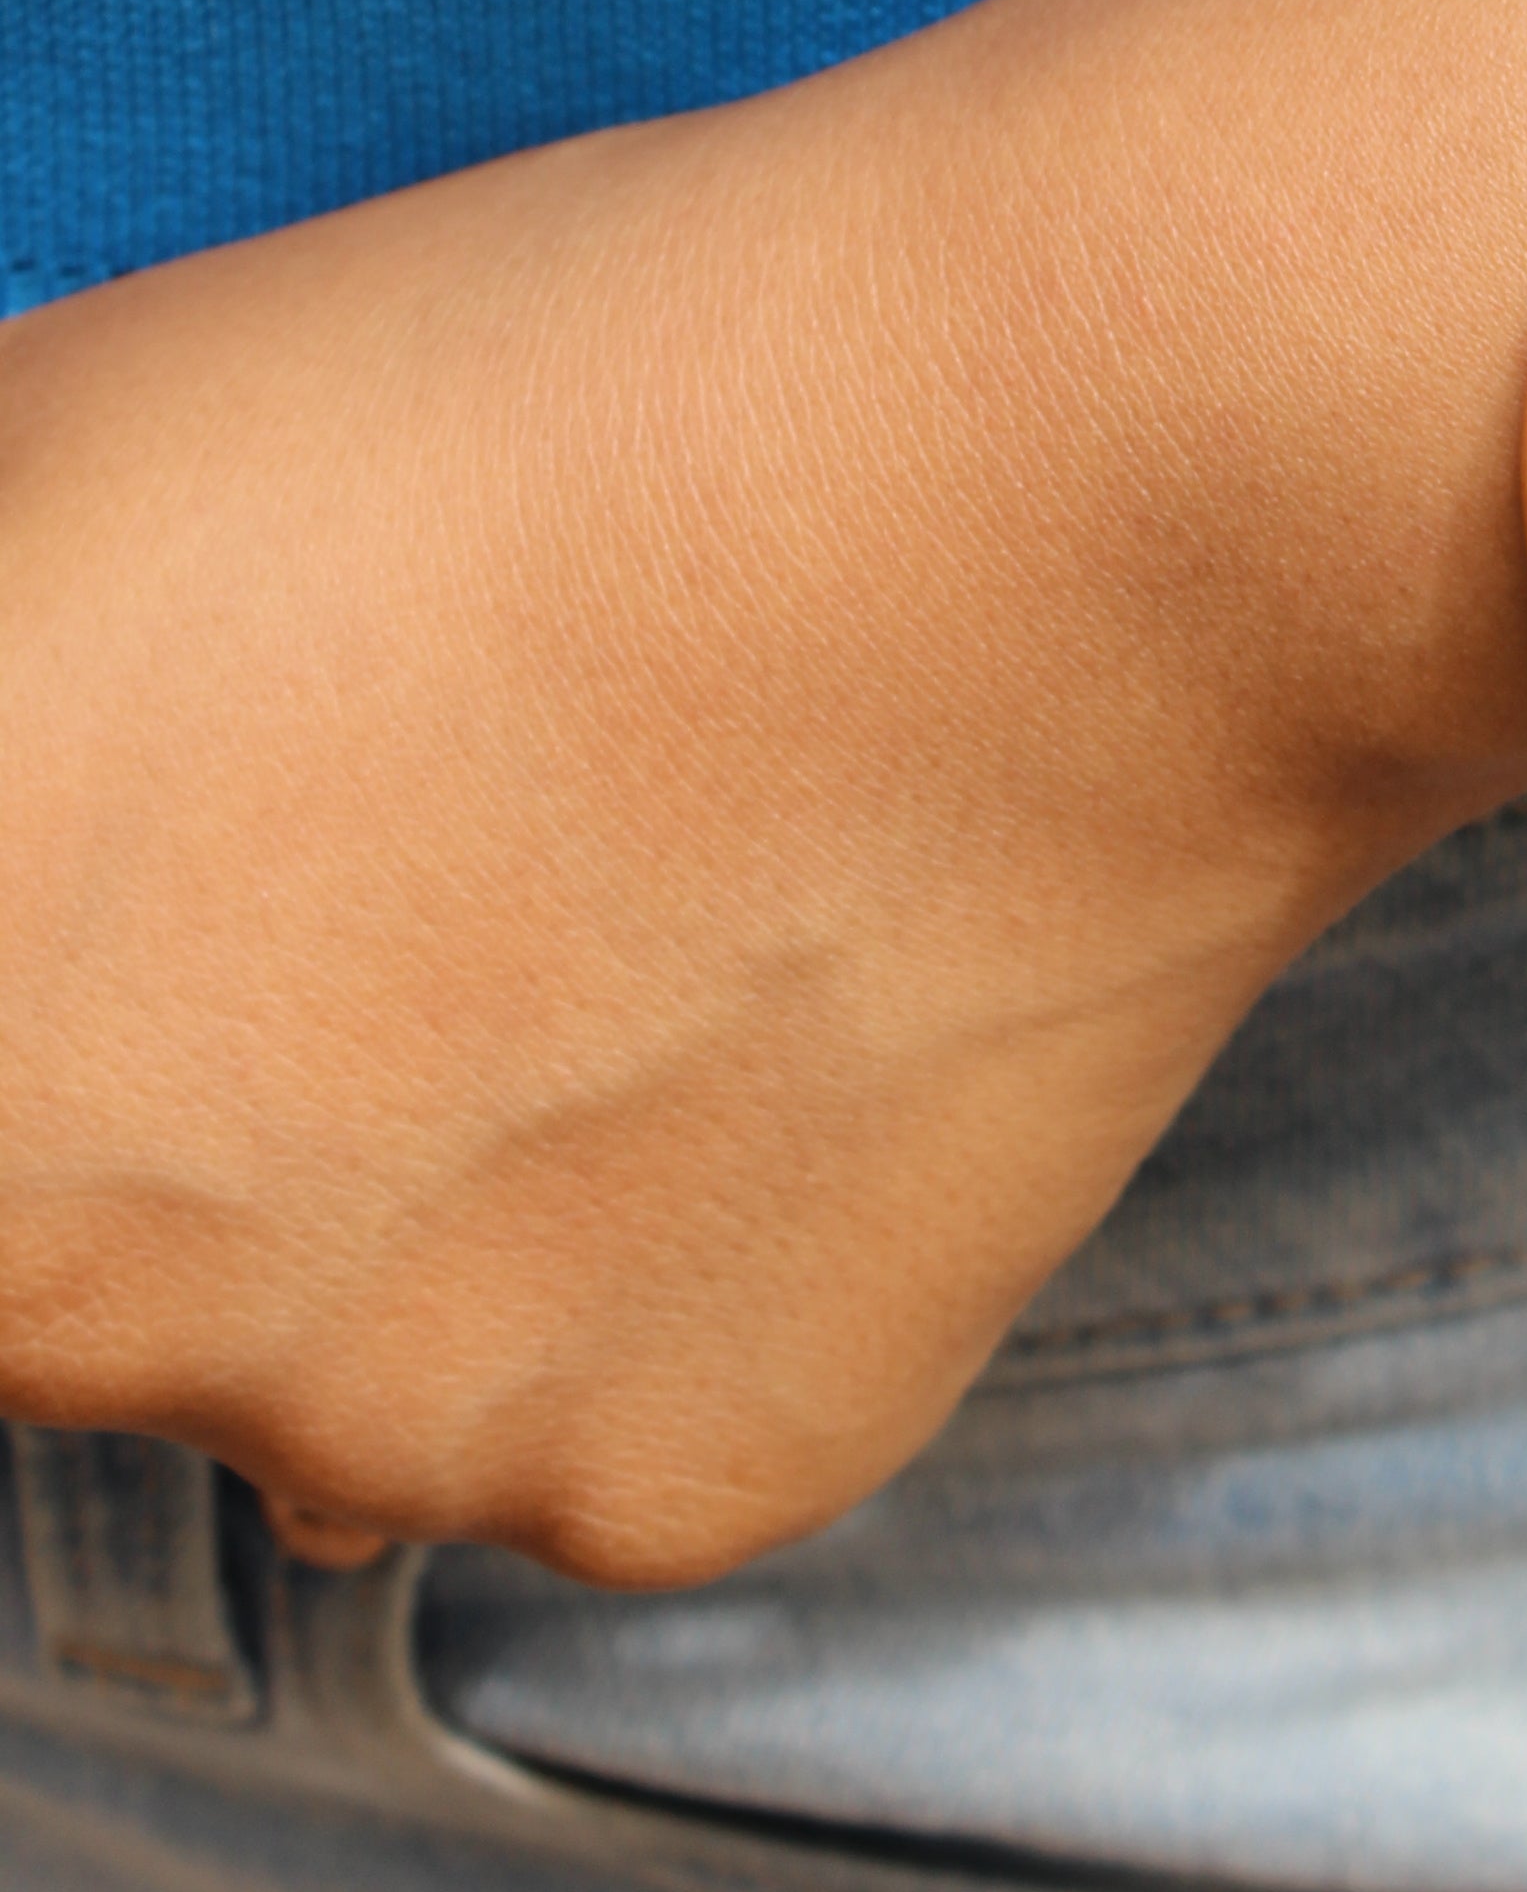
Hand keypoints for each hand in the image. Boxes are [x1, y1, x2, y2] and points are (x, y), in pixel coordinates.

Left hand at [0, 0, 1462, 1587]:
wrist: (1059, 495)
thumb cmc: (550, 403)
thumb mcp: (35, 473)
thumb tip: (24, 842)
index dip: (61, 969)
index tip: (166, 872)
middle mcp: (75, 1313)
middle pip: (61, 1265)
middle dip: (174, 1086)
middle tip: (392, 849)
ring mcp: (381, 1436)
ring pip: (315, 1362)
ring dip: (403, 1190)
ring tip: (611, 913)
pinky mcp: (665, 1488)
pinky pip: (578, 1417)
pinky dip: (647, 1260)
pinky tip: (755, 1026)